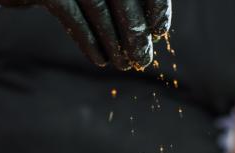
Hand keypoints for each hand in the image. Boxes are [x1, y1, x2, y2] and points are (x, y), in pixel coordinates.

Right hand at [0, 0, 171, 69]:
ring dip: (116, 41)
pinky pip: (74, 18)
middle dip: (135, 30)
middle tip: (144, 59)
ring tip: (125, 65)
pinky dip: (90, 41)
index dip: (154, 5)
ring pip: (100, 7)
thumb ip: (119, 2)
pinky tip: (102, 61)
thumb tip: (151, 29)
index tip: (160, 32)